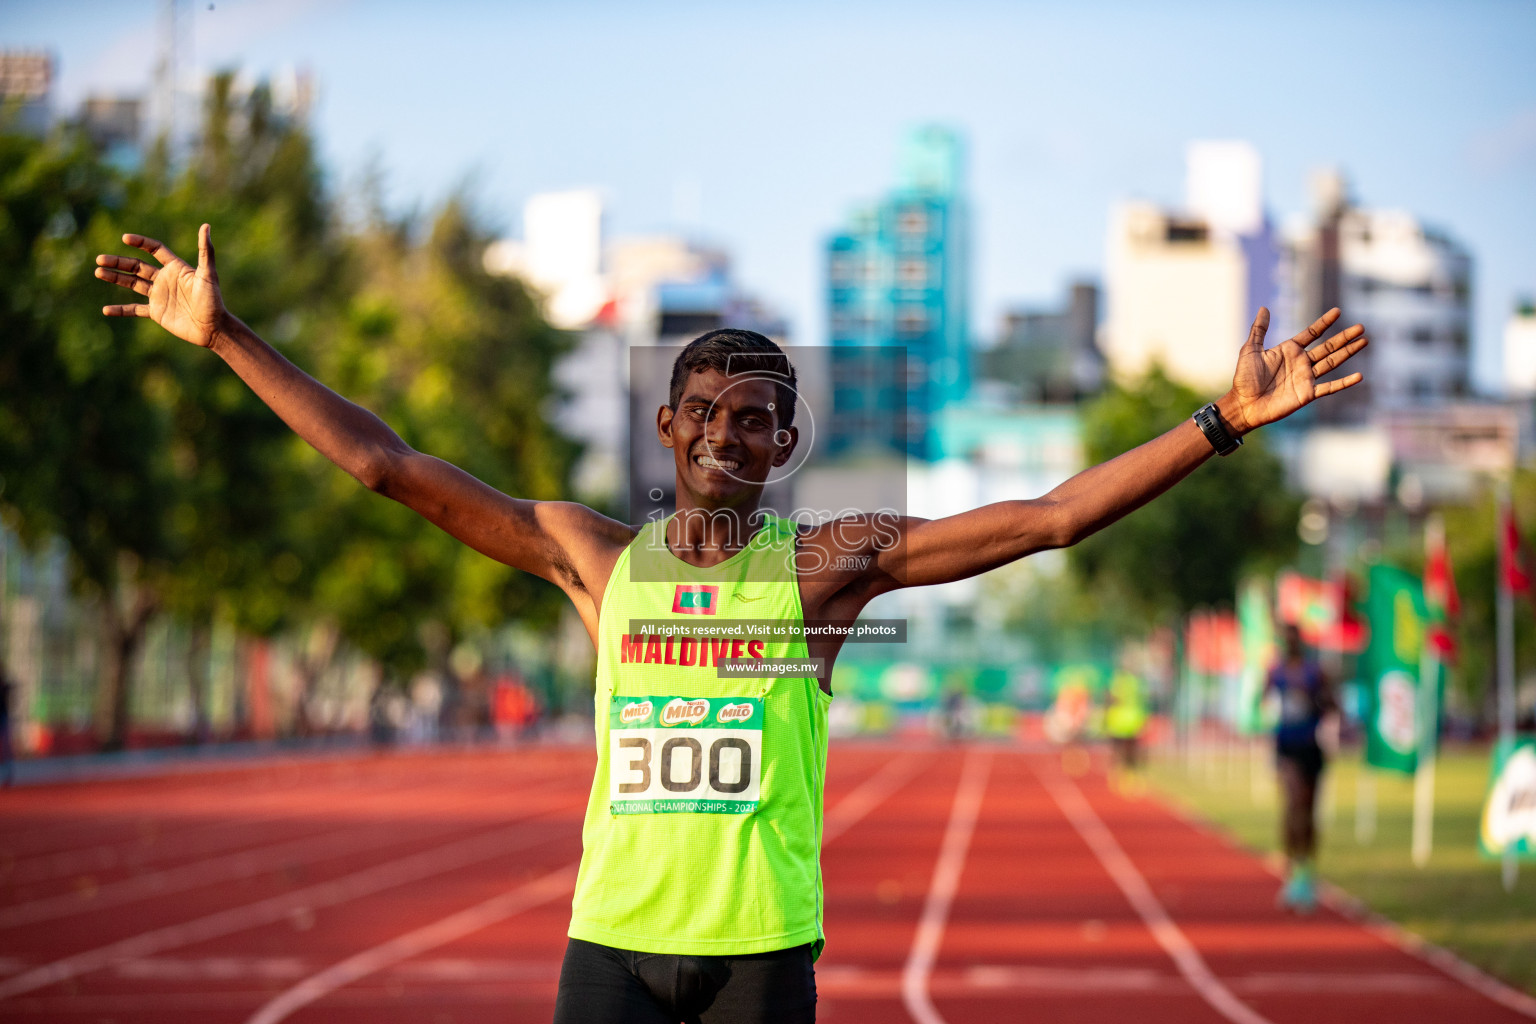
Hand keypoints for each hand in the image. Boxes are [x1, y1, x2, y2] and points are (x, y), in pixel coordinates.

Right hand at [95, 224, 226, 348]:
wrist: (213, 328)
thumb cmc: (214, 300)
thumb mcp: (208, 274)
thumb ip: (205, 251)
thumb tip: (206, 226)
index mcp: (175, 268)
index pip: (155, 250)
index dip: (140, 242)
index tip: (125, 238)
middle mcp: (165, 279)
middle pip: (137, 266)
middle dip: (118, 262)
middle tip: (99, 259)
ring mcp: (159, 296)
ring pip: (132, 283)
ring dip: (115, 278)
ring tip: (98, 272)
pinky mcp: (157, 312)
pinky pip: (134, 310)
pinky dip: (121, 310)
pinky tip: (106, 310)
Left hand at [1223, 308, 1367, 432]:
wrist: (1244, 404)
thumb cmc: (1244, 378)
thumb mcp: (1250, 350)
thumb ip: (1259, 330)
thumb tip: (1264, 308)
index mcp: (1289, 350)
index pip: (1312, 333)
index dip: (1324, 322)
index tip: (1338, 311)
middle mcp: (1301, 362)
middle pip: (1328, 347)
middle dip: (1344, 337)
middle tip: (1361, 327)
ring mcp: (1306, 378)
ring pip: (1332, 362)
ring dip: (1348, 353)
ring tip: (1364, 341)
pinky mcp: (1307, 394)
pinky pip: (1329, 387)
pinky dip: (1344, 383)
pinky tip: (1359, 376)